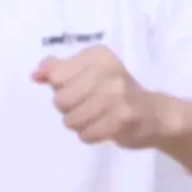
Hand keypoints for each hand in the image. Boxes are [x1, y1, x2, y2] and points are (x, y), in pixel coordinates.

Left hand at [33, 45, 180, 148]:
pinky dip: (90, 136)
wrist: (156, 114)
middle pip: (61, 100)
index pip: (55, 76)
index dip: (61, 89)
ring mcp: (118, 93)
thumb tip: (36, 74)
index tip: (80, 88)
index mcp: (96, 55)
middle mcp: (108, 69)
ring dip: (80, 125)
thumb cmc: (114, 93)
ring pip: (71, 119)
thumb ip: (58, 70)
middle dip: (69, 110)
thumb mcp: (86, 73)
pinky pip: (86, 134)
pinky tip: (104, 128)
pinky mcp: (124, 116)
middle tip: (89, 106)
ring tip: (97, 118)